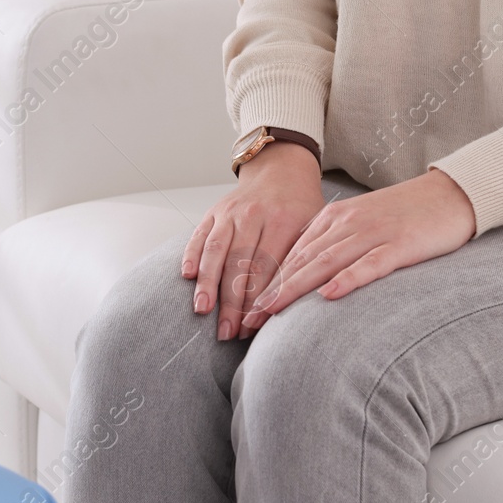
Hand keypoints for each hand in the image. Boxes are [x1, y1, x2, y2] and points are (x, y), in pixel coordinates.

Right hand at [184, 142, 324, 340]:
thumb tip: (293, 307)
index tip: (251, 328)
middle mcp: (254, 215)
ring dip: (208, 283)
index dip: (257, 301)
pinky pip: (200, 234)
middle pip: (239, 264)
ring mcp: (231, 212)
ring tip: (202, 310)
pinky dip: (191, 254)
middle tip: (226, 331)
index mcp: (283, 221)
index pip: (267, 269)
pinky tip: (187, 276)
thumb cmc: (301, 208)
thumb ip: (303, 261)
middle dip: (231, 302)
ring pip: (216, 250)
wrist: (282, 171)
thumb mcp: (314, 229)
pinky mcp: (215, 211)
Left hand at [242, 169, 475, 328]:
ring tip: (270, 310)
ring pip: (325, 262)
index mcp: (334, 218)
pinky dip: (347, 280)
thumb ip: (333, 243)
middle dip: (271, 290)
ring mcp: (372, 233)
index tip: (246, 307)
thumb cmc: (406, 215)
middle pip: (301, 260)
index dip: (267, 281)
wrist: (451, 194)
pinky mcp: (400, 245)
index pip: (292, 253)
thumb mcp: (360, 223)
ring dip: (295, 288)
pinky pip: (369, 264)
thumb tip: (306, 274)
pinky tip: (329, 296)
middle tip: (247, 318)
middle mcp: (347, 224)